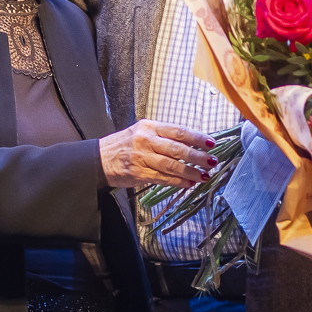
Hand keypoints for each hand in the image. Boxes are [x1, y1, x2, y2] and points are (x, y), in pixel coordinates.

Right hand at [99, 121, 216, 189]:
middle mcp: (146, 140)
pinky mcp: (138, 173)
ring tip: (204, 176)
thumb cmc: (124, 145)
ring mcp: (141, 157)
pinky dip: (177, 182)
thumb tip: (192, 144)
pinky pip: (162, 178)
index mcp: (150, 127)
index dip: (196, 137)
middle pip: (177, 148)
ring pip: (171, 165)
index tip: (211, 143)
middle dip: (197, 156)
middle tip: (212, 161)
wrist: (98, 158)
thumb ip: (164, 136)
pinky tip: (188, 184)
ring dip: (190, 172)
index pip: (178, 131)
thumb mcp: (143, 132)